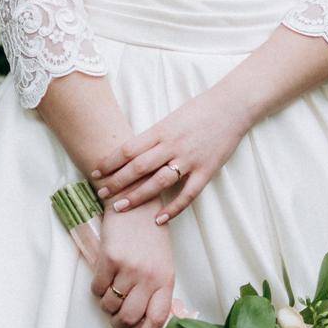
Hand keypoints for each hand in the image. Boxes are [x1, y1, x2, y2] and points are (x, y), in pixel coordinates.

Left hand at [90, 85, 251, 224]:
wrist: (231, 107)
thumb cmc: (199, 110)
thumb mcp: (170, 118)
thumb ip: (153, 136)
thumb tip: (130, 153)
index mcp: (161, 130)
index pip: (129, 149)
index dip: (110, 162)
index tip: (95, 172)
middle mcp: (172, 145)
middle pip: (138, 167)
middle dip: (117, 182)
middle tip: (100, 194)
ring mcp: (189, 159)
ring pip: (158, 182)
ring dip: (137, 197)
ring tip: (120, 208)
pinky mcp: (206, 171)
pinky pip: (187, 194)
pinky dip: (173, 209)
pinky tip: (159, 220)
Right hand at [90, 202, 174, 327]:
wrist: (136, 201)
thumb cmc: (150, 234)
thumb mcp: (161, 262)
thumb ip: (154, 290)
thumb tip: (139, 322)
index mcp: (166, 279)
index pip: (157, 320)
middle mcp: (148, 276)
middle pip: (129, 318)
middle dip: (119, 324)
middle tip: (116, 317)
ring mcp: (128, 268)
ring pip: (111, 305)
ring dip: (107, 306)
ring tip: (110, 294)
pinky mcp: (109, 258)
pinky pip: (98, 288)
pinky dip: (97, 290)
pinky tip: (102, 279)